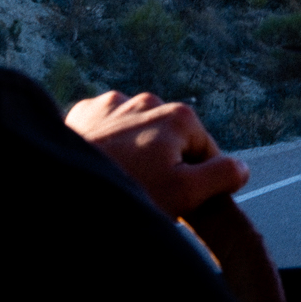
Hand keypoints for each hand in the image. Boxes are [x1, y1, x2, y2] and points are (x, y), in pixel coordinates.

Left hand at [65, 90, 247, 216]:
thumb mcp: (184, 195)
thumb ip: (221, 177)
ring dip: (135, 156)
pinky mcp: (83, 113)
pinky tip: (99, 170)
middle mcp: (147, 100)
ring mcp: (112, 103)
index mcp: (178, 116)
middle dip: (163, 166)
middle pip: (170, 141)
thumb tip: (242, 168)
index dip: (196, 181)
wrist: (58, 189)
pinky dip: (107, 148)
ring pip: (137, 135)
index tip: (176, 201)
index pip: (205, 153)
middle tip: (146, 196)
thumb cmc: (125, 194)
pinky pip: (106, 131)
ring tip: (119, 185)